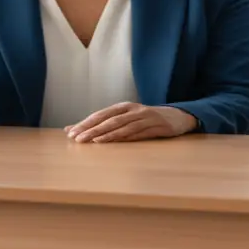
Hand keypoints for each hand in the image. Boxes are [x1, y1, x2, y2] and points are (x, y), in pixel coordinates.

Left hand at [65, 103, 198, 142]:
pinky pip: (137, 133)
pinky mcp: (155, 126)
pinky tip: (113, 142)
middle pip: (108, 119)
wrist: (178, 117)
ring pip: (121, 125)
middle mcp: (133, 110)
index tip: (70, 133)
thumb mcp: (128, 119)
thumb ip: (107, 124)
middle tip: (76, 138)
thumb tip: (76, 130)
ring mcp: (145, 117)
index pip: (100, 114)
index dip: (85, 123)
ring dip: (104, 134)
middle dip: (91, 129)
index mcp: (124, 107)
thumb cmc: (148, 120)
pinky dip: (123, 137)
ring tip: (90, 141)